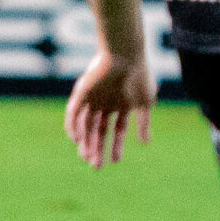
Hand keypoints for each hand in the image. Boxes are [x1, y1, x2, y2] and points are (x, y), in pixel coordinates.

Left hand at [64, 48, 152, 168]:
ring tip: (86, 157)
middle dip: (97, 148)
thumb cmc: (139, 76)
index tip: (115, 161)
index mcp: (121, 104)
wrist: (126, 54)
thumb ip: (144, 123)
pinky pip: (74, 112)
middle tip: (96, 166)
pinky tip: (76, 140)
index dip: (116, 146)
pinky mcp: (82, 91)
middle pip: (98, 130)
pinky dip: (73, 126)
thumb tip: (145, 143)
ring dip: (85, 142)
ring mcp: (93, 97)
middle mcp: (106, 103)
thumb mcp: (145, 102)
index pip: (116, 130)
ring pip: (85, 125)